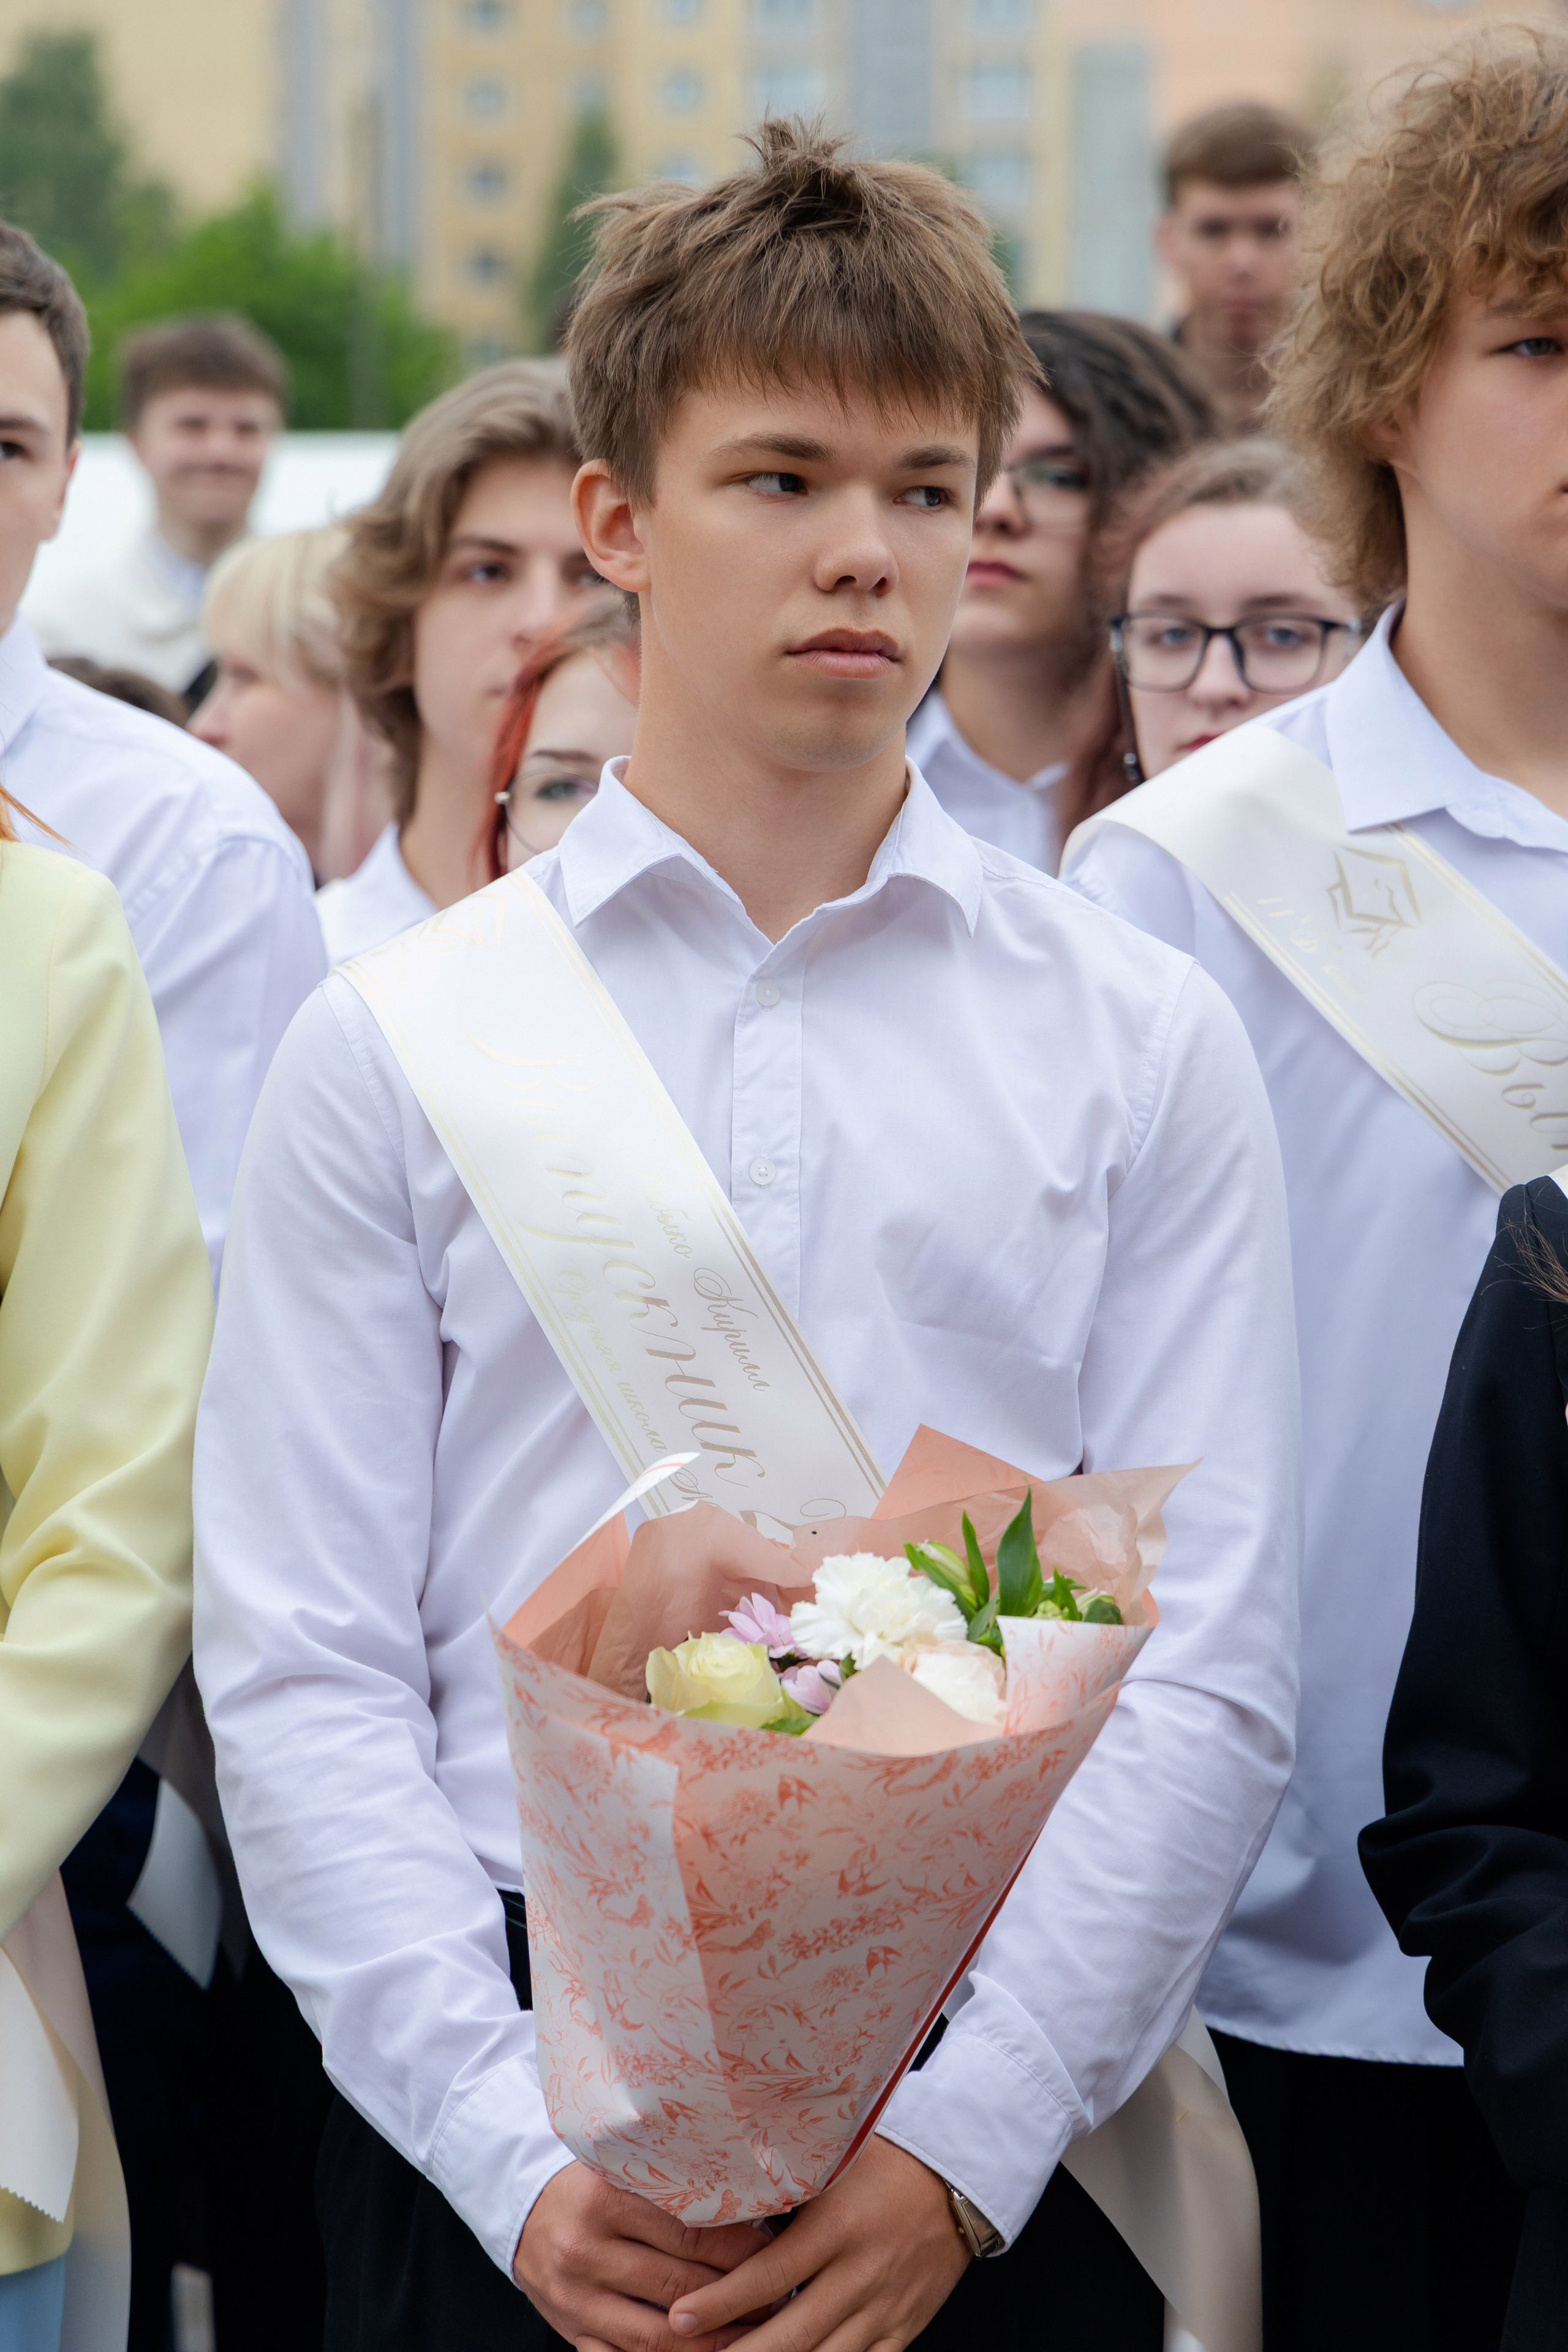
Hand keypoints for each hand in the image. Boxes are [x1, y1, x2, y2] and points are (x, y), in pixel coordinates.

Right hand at [515, 2160, 770, 2350]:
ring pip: (658, 2336)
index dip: (740, 2249)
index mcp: (605, 2199)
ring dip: (715, 2341)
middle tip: (780, 2297)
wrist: (527, 2216)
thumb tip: (754, 2209)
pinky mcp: (573, 2334)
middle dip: (737, 2297)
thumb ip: (673, 2187)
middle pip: (679, 2286)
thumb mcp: (624, 2172)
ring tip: (758, 2332)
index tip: (778, 2253)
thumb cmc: (593, 2189)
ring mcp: (577, 2299)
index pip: (688, 2232)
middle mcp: (587, 2250)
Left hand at [667, 2138, 970, 2351]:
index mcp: (836, 2227)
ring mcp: (883, 2308)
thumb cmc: (882, 2166)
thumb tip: (718, 2199)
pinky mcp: (903, 2331)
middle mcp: (859, 2274)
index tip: (680, 2316)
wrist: (954, 2182)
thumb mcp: (831, 2166)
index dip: (722, 2301)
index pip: (770, 2274)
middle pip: (793, 2333)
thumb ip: (783, 2189)